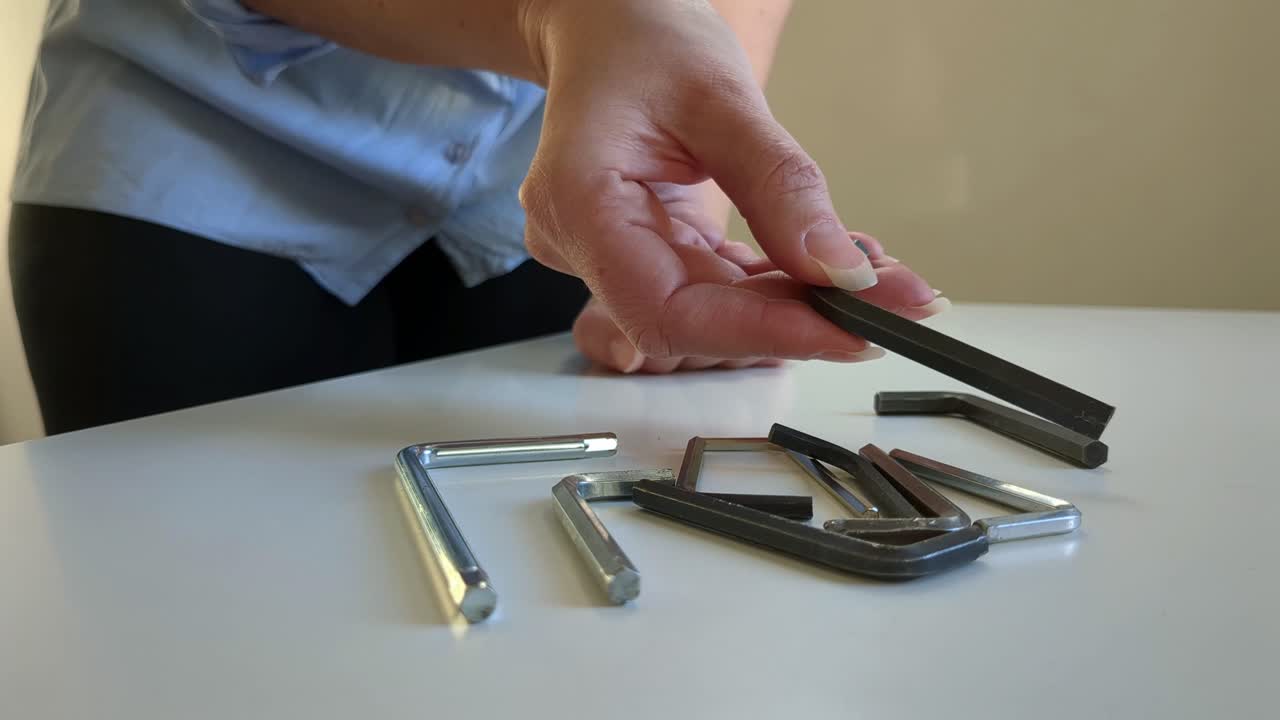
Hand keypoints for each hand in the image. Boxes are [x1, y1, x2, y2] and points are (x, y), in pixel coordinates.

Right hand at [520, 0, 947, 371]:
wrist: (609, 23)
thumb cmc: (643, 36)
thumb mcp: (722, 96)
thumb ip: (780, 186)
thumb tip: (842, 273)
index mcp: (580, 206)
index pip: (669, 311)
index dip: (761, 333)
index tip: (851, 331)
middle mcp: (585, 247)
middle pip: (695, 323)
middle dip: (800, 320)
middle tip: (898, 301)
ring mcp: (613, 257)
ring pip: (714, 316)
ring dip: (799, 307)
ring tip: (883, 282)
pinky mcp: (650, 253)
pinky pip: (718, 290)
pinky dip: (780, 286)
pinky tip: (836, 269)